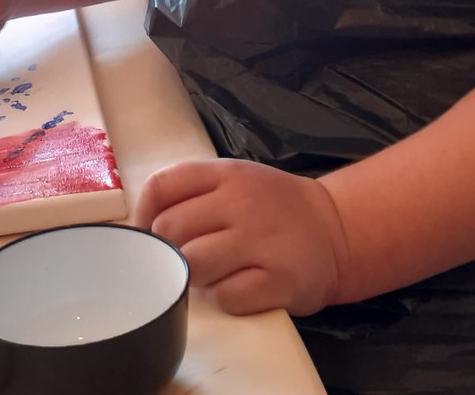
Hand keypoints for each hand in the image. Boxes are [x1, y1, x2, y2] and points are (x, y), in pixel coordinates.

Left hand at [135, 159, 350, 315]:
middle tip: (189, 257)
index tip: (148, 234)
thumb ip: (192, 193)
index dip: (144, 214)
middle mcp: (243, 203)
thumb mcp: (236, 181)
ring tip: (216, 272)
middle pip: (171, 230)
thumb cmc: (274, 208)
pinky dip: (227, 298)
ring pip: (194, 265)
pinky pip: (227, 297)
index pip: (163, 186)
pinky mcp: (281, 279)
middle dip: (171, 250)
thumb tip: (138, 227)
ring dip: (194, 277)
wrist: (336, 229)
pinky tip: (242, 287)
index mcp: (227, 175)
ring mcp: (262, 241)